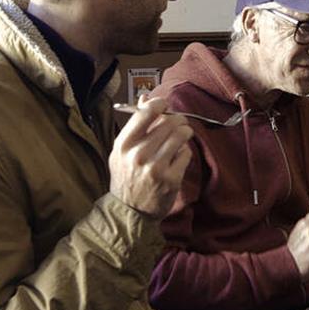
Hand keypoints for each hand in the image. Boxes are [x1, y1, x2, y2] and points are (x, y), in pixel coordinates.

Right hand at [109, 97, 193, 217]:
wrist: (130, 211)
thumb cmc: (126, 176)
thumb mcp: (123, 150)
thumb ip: (135, 124)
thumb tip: (146, 97)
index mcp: (124, 144)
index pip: (146, 113)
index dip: (159, 104)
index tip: (164, 106)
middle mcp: (139, 154)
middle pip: (168, 123)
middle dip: (177, 119)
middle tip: (179, 123)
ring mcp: (156, 167)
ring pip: (180, 135)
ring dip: (185, 132)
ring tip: (182, 135)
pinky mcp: (171, 179)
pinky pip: (186, 154)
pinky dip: (185, 151)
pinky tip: (179, 155)